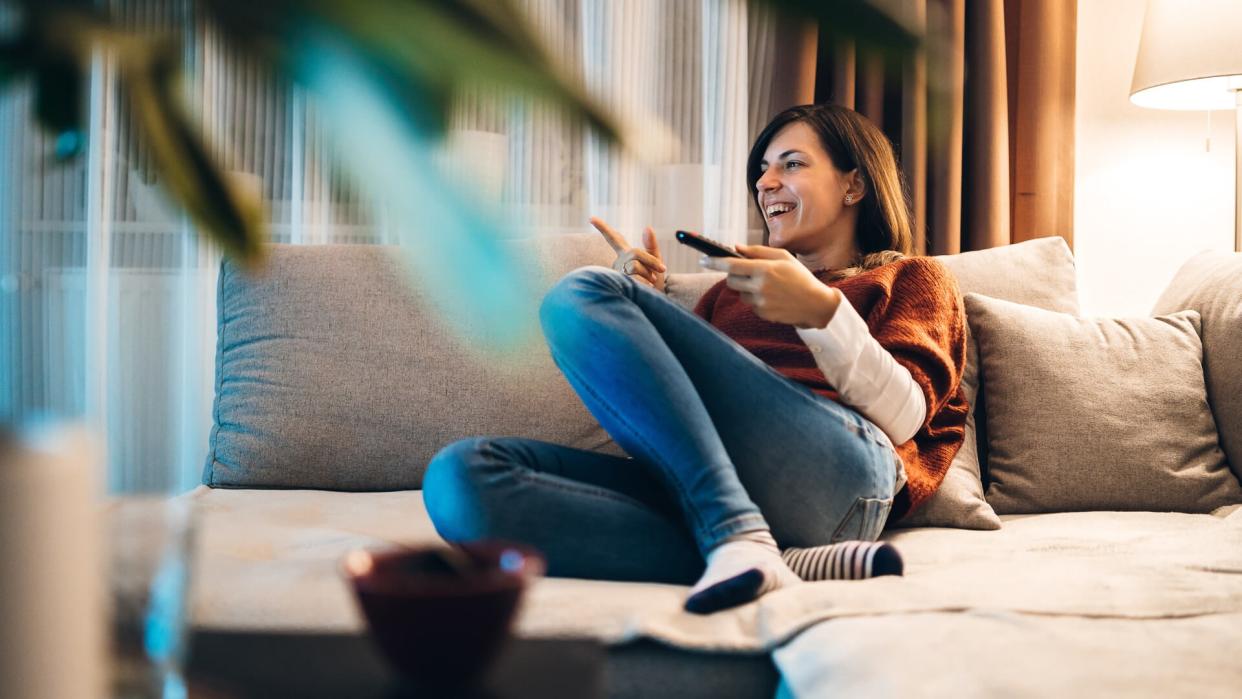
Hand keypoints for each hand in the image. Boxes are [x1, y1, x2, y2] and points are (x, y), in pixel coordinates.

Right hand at [590, 216, 665, 290]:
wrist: (653, 304)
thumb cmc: (654, 283)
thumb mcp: (656, 262)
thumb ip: (651, 245)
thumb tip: (647, 227)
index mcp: (625, 255)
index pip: (614, 238)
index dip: (603, 228)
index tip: (591, 218)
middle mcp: (618, 262)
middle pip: (635, 253)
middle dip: (651, 261)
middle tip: (662, 270)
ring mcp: (616, 274)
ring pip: (635, 264)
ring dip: (649, 273)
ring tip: (649, 284)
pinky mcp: (618, 284)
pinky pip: (634, 276)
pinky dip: (645, 282)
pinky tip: (644, 289)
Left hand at [700, 244, 840, 327]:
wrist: (815, 304)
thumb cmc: (799, 276)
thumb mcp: (783, 257)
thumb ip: (757, 251)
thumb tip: (735, 247)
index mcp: (764, 269)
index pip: (731, 264)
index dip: (714, 261)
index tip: (702, 259)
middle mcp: (760, 286)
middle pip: (730, 281)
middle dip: (733, 275)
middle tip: (743, 271)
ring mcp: (760, 302)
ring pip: (740, 293)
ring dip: (746, 288)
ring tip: (767, 285)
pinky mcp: (762, 314)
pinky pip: (750, 304)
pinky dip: (756, 299)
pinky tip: (772, 297)